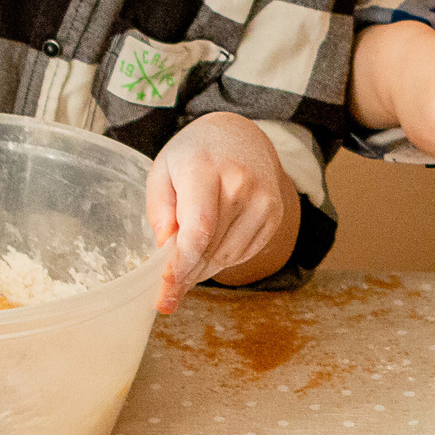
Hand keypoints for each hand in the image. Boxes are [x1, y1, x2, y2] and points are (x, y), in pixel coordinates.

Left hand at [145, 113, 299, 311]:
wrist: (241, 136)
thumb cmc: (194, 155)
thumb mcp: (163, 170)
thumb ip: (159, 207)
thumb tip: (166, 246)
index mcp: (206, 168)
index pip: (198, 228)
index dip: (181, 265)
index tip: (164, 291)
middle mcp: (241, 184)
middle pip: (211, 248)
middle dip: (185, 277)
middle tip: (165, 298)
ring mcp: (264, 201)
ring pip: (227, 256)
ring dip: (201, 272)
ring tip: (182, 276)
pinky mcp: (275, 215)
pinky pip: (243, 253)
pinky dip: (221, 262)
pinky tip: (205, 258)